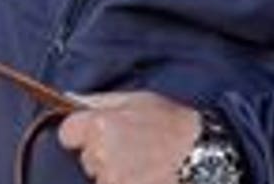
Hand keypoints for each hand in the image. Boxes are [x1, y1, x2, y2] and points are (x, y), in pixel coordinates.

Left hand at [57, 90, 198, 183]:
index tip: (95, 134)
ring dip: (116, 174)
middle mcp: (102, 154)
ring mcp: (113, 179)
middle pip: (86, 158)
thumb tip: (68, 99)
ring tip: (144, 165)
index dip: (81, 133)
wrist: (206, 156)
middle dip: (102, 155)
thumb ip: (98, 100)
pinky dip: (128, 183)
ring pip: (101, 178)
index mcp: (100, 124)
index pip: (67, 133)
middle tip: (133, 149)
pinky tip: (147, 176)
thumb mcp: (137, 100)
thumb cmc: (174, 125)